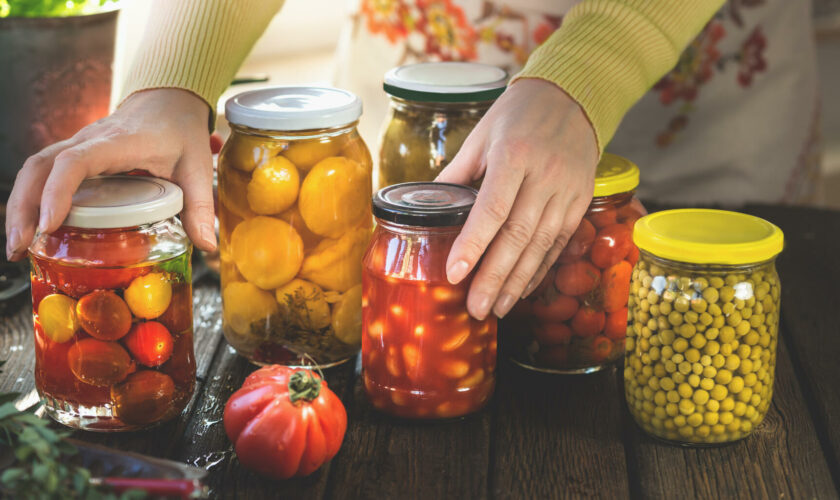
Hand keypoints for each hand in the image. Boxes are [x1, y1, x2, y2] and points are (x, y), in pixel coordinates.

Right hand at [5, 88, 214, 260]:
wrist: (169, 99)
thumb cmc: (181, 131)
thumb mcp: (197, 167)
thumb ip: (201, 205)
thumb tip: (207, 246)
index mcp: (117, 142)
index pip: (74, 162)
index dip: (57, 193)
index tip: (50, 226)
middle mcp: (88, 141)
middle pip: (39, 167)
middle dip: (24, 208)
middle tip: (20, 247)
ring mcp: (77, 145)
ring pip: (34, 168)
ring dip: (20, 205)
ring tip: (18, 245)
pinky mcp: (75, 154)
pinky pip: (42, 172)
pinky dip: (30, 198)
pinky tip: (32, 228)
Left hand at [436, 79, 598, 319]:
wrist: (573, 97)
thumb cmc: (518, 114)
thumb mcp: (481, 135)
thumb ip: (456, 174)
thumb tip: (428, 208)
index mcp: (514, 154)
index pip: (492, 208)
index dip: (473, 244)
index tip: (454, 274)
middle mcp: (544, 175)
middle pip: (518, 235)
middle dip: (494, 276)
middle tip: (475, 308)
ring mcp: (566, 191)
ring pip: (541, 245)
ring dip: (517, 281)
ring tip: (497, 308)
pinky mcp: (580, 202)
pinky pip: (559, 242)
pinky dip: (539, 268)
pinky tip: (522, 289)